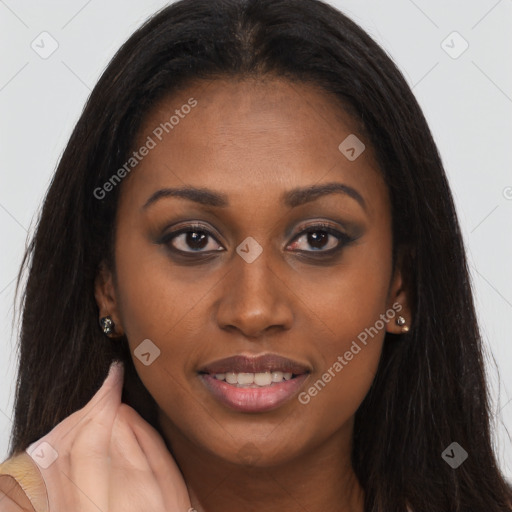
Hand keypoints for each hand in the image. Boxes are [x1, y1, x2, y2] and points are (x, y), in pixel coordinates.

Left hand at [25, 362, 191, 511]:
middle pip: (69, 441)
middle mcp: (80, 505)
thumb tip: (122, 410)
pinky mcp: (61, 503)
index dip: (103, 399)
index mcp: (110, 499)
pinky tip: (83, 423)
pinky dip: (67, 434)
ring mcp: (67, 505)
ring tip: (101, 399)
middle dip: (91, 404)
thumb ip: (146, 445)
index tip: (115, 375)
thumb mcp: (169, 484)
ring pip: (56, 450)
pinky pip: (53, 463)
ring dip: (77, 417)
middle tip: (111, 383)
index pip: (92, 436)